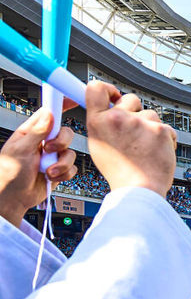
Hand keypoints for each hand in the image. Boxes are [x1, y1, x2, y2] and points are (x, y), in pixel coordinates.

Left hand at [0, 105, 76, 225]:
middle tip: (50, 149)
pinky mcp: (59, 170)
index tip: (74, 99)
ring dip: (61, 164)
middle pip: (66, 133)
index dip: (61, 104)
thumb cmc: (8, 174)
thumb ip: (37, 131)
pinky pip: (73, 168)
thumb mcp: (20, 149)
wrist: (14, 199)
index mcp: (31, 132)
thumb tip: (48, 112)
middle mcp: (44, 142)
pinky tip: (52, 177)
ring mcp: (52, 157)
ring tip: (47, 171)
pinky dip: (64, 174)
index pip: (49, 112)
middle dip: (62, 143)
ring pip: (71, 152)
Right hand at [85, 81, 176, 195]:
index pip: (96, 88)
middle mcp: (118, 118)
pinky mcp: (161, 130)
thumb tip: (109, 108)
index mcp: (98, 121)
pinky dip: (164, 138)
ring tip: (145, 147)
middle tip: (134, 131)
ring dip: (150, 127)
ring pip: (150, 114)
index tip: (114, 95)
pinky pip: (166, 127)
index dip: (107, 88)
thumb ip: (103, 123)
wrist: (139, 188)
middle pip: (130, 98)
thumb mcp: (99, 144)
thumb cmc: (120, 171)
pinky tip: (156, 152)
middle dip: (134, 111)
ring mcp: (141, 123)